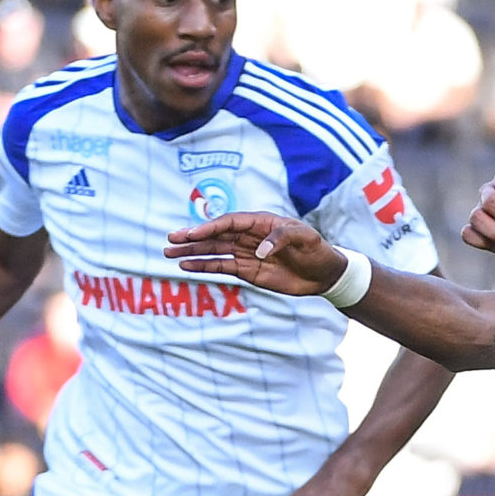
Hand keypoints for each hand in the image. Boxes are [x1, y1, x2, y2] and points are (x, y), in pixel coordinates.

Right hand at [166, 213, 345, 293]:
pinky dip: (203, 266)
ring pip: (213, 250)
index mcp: (260, 222)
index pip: (229, 222)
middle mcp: (248, 236)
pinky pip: (221, 266)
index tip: (193, 234)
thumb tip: (259, 251)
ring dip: (192, 251)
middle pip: (215, 235)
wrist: (325, 273)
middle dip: (192, 237)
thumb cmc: (317, 250)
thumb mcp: (305, 238)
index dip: (210, 227)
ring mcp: (245, 253)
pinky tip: (186, 266)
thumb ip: (282, 239)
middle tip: (170, 239)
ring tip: (168, 252)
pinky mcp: (246, 270)